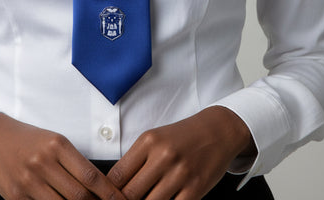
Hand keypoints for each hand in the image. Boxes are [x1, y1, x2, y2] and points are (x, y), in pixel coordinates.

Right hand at [0, 112, 123, 199]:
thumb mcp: (54, 142)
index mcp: (57, 145)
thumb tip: (100, 188)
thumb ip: (74, 163)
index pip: (91, 176)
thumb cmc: (29, 140)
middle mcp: (43, 162)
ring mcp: (28, 181)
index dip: (109, 194)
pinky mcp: (16, 197)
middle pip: (79, 196)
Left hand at [107, 107, 254, 199]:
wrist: (217, 130)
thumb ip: (136, 161)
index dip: (107, 193)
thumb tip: (114, 188)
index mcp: (148, 141)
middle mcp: (163, 155)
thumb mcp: (155, 139)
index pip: (117, 175)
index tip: (105, 199)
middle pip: (131, 194)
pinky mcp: (196, 188)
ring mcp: (180, 173)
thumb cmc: (181, 137)